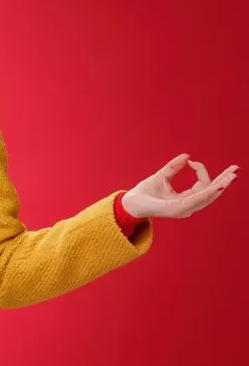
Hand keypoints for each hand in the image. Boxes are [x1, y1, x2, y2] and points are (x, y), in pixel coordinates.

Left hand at [121, 153, 238, 218]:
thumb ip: (173, 167)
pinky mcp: (177, 209)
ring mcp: (184, 209)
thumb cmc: (145, 192)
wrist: (130, 203)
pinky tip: (216, 186)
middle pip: (210, 192)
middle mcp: (188, 205)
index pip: (202, 185)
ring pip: (207, 197)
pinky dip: (206, 193)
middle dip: (224, 181)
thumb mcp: (161, 176)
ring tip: (231, 177)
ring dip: (219, 186)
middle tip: (235, 170)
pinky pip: (195, 200)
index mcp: (185, 198)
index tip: (191, 161)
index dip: (201, 171)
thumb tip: (187, 156)